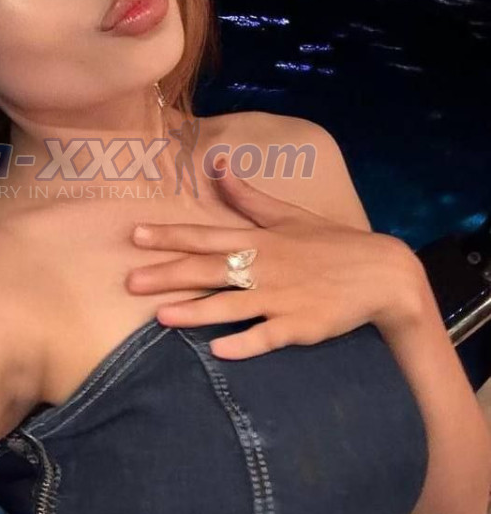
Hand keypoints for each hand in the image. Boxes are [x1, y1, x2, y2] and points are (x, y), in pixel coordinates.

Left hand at [126, 156, 425, 358]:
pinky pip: (267, 337)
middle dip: (168, 276)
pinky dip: (244, 343)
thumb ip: (246, 197)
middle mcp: (264, 268)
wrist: (381, 274)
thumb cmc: (329, 244)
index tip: (136, 236)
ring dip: (196, 311)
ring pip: (230, 306)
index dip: (170, 236)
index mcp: (259, 240)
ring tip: (162, 317)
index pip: (206, 236)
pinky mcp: (299, 326)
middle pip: (209, 271)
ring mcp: (281, 299)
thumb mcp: (287, 215)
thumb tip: (218, 164)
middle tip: (131, 283)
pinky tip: (218, 350)